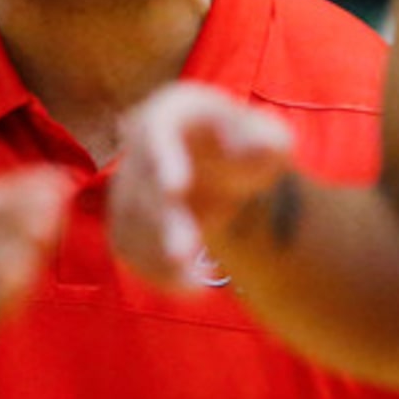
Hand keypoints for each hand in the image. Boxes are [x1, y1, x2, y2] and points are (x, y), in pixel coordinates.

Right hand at [107, 82, 296, 289]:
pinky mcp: (125, 216)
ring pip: (128, 219)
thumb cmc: (253, 149)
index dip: (162, 157)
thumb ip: (268, 141)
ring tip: (198, 284)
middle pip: (141, 182)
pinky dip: (153, 270)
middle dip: (161, 220)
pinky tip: (190, 287)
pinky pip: (127, 245)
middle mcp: (140, 142)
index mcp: (173, 110)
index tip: (176, 188)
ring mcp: (128, 180)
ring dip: (156, 253)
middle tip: (185, 253)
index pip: (157, 128)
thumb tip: (251, 147)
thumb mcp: (273, 140)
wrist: (232, 176)